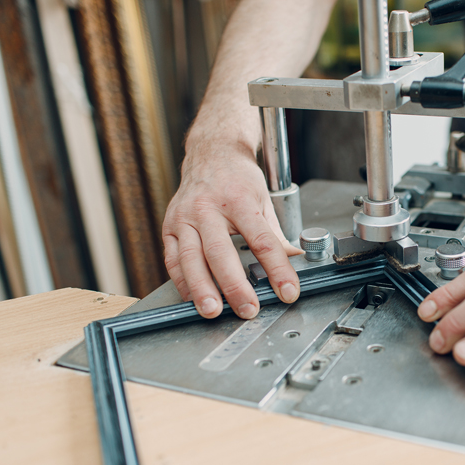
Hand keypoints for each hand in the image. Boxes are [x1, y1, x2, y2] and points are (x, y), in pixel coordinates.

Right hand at [162, 144, 302, 319]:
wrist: (211, 153)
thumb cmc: (238, 178)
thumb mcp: (264, 200)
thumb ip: (275, 234)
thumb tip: (295, 261)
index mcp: (239, 200)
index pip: (262, 240)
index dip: (277, 269)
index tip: (287, 291)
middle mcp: (208, 208)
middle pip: (221, 252)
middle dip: (234, 286)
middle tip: (247, 310)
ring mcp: (185, 217)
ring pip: (190, 258)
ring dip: (202, 289)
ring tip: (213, 311)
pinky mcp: (169, 225)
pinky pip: (173, 259)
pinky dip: (182, 281)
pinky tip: (193, 297)